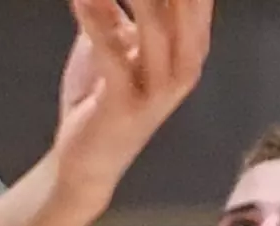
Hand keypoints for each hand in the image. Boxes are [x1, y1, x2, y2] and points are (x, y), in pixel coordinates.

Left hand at [53, 0, 212, 203]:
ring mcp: (160, 87)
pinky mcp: (127, 101)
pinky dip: (96, 18)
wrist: (91, 157)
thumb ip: (120, 9)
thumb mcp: (117, 40)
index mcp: (188, 48)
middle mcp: (184, 66)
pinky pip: (113, 52)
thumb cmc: (104, 96)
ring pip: (159, 24)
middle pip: (187, 6)